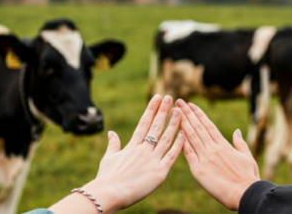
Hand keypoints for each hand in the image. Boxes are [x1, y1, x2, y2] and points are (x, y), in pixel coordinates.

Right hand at [50, 95, 184, 213]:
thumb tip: (111, 132)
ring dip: (173, 124)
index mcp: (132, 145)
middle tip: (170, 97)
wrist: (109, 194)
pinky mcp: (159, 172)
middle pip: (156, 126)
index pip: (144, 123)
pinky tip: (184, 134)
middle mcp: (143, 150)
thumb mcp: (109, 158)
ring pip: (166, 138)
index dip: (151, 109)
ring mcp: (152, 160)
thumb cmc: (107, 178)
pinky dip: (178, 145)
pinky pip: (171, 156)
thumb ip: (113, 144)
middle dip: (163, 111)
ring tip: (179, 111)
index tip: (157, 98)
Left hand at [176, 99, 259, 210]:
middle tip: (179, 102)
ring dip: (182, 123)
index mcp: (224, 145)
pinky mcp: (198, 170)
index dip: (199, 114)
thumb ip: (239, 143)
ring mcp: (205, 158)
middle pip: (197, 127)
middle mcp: (213, 148)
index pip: (208, 125)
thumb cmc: (248, 178)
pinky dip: (182, 143)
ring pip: (191, 137)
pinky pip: (188, 154)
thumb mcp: (247, 157)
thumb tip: (236, 131)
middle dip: (187, 113)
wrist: (245, 194)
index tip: (191, 105)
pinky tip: (176, 133)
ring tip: (174, 113)